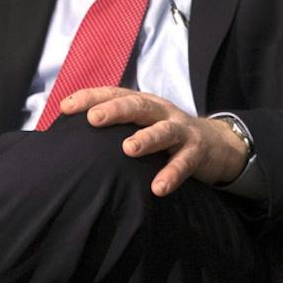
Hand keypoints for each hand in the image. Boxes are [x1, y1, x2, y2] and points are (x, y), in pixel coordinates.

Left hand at [56, 87, 249, 194]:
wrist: (217, 144)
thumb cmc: (167, 136)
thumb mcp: (143, 124)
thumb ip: (116, 128)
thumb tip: (71, 141)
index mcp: (144, 104)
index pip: (115, 94)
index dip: (90, 98)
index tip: (65, 108)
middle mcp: (161, 112)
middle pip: (138, 105)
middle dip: (115, 110)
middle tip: (94, 119)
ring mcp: (181, 130)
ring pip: (163, 130)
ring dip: (146, 138)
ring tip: (129, 149)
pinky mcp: (197, 151)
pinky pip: (184, 162)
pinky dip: (171, 174)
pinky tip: (158, 188)